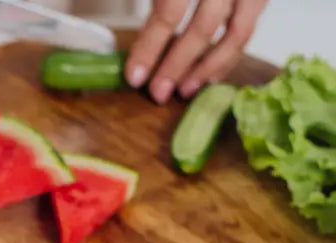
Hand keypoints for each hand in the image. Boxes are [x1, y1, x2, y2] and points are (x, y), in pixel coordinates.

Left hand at [125, 0, 266, 103]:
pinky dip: (230, 55)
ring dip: (208, 67)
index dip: (150, 46)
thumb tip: (132, 40)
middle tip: (157, 93)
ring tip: (184, 90)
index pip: (170, 10)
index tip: (134, 77)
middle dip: (178, 65)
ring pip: (237, 31)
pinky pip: (250, 26)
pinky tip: (209, 75)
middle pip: (204, 25)